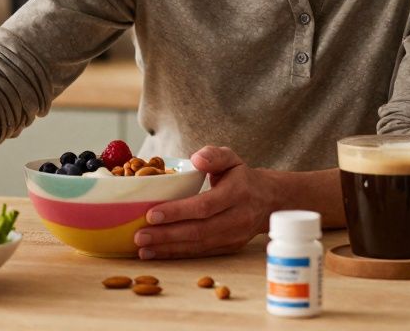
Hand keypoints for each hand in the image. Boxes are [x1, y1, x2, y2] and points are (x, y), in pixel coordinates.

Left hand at [133, 145, 277, 259]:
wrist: (269, 201)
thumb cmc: (242, 177)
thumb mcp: (232, 158)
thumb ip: (214, 155)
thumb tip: (197, 159)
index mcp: (237, 193)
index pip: (205, 205)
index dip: (178, 212)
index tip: (152, 214)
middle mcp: (237, 218)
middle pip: (198, 230)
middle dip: (167, 235)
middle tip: (139, 236)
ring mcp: (234, 236)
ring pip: (198, 245)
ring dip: (168, 248)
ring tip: (142, 248)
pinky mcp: (229, 248)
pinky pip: (200, 253)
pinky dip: (176, 254)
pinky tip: (156, 253)